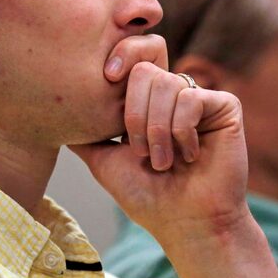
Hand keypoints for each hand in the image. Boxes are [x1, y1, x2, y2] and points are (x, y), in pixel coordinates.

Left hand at [73, 36, 277, 277]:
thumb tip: (54, 104)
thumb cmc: (146, 195)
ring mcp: (199, 98)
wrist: (185, 223)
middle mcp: (173, 93)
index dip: (122, 53)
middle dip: (134, 114)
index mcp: (147, 100)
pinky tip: (190, 156)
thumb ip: (84, 129)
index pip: (134, 55)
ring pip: (166, 83)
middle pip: (145, 69)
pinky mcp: (224, 106)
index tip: (108, 75)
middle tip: (140, 152)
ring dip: (157, 130)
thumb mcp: (102, 158)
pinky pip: (191, 98)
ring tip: (163, 161)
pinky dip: (182, 131)